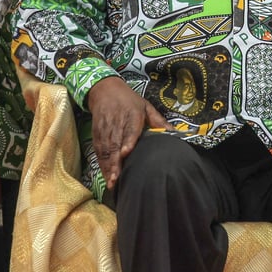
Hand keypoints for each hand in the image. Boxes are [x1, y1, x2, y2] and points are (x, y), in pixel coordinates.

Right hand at [87, 75, 172, 189]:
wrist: (104, 90)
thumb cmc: (129, 100)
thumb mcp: (145, 106)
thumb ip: (158, 121)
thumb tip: (175, 132)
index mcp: (131, 115)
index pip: (130, 129)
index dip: (128, 141)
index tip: (127, 152)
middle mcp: (117, 123)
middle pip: (115, 144)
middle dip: (115, 162)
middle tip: (118, 178)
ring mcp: (105, 129)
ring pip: (105, 150)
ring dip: (108, 167)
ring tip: (112, 182)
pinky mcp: (96, 134)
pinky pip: (98, 151)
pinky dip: (101, 164)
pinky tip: (106, 175)